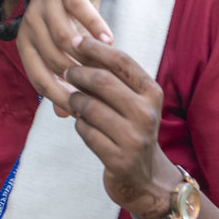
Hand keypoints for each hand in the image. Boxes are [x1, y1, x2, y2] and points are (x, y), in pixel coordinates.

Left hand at [15, 0, 113, 113]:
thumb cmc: (71, 9)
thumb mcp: (69, 44)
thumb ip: (66, 76)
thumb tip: (65, 114)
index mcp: (27, 41)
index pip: (38, 78)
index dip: (59, 97)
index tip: (81, 112)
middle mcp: (30, 22)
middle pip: (52, 60)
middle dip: (76, 79)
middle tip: (101, 94)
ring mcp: (45, 2)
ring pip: (63, 37)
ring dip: (86, 55)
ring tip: (108, 70)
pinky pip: (78, 10)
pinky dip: (94, 26)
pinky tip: (110, 40)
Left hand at [63, 35, 173, 218]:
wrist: (145, 177)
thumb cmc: (132, 129)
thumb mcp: (133, 101)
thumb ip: (113, 77)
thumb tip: (80, 45)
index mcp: (152, 93)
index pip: (121, 61)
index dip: (95, 48)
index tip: (75, 41)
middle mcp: (147, 114)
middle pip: (102, 81)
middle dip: (78, 73)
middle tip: (66, 71)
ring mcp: (133, 138)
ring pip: (89, 107)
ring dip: (75, 101)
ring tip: (74, 101)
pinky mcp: (118, 159)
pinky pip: (85, 132)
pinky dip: (80, 125)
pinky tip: (84, 125)